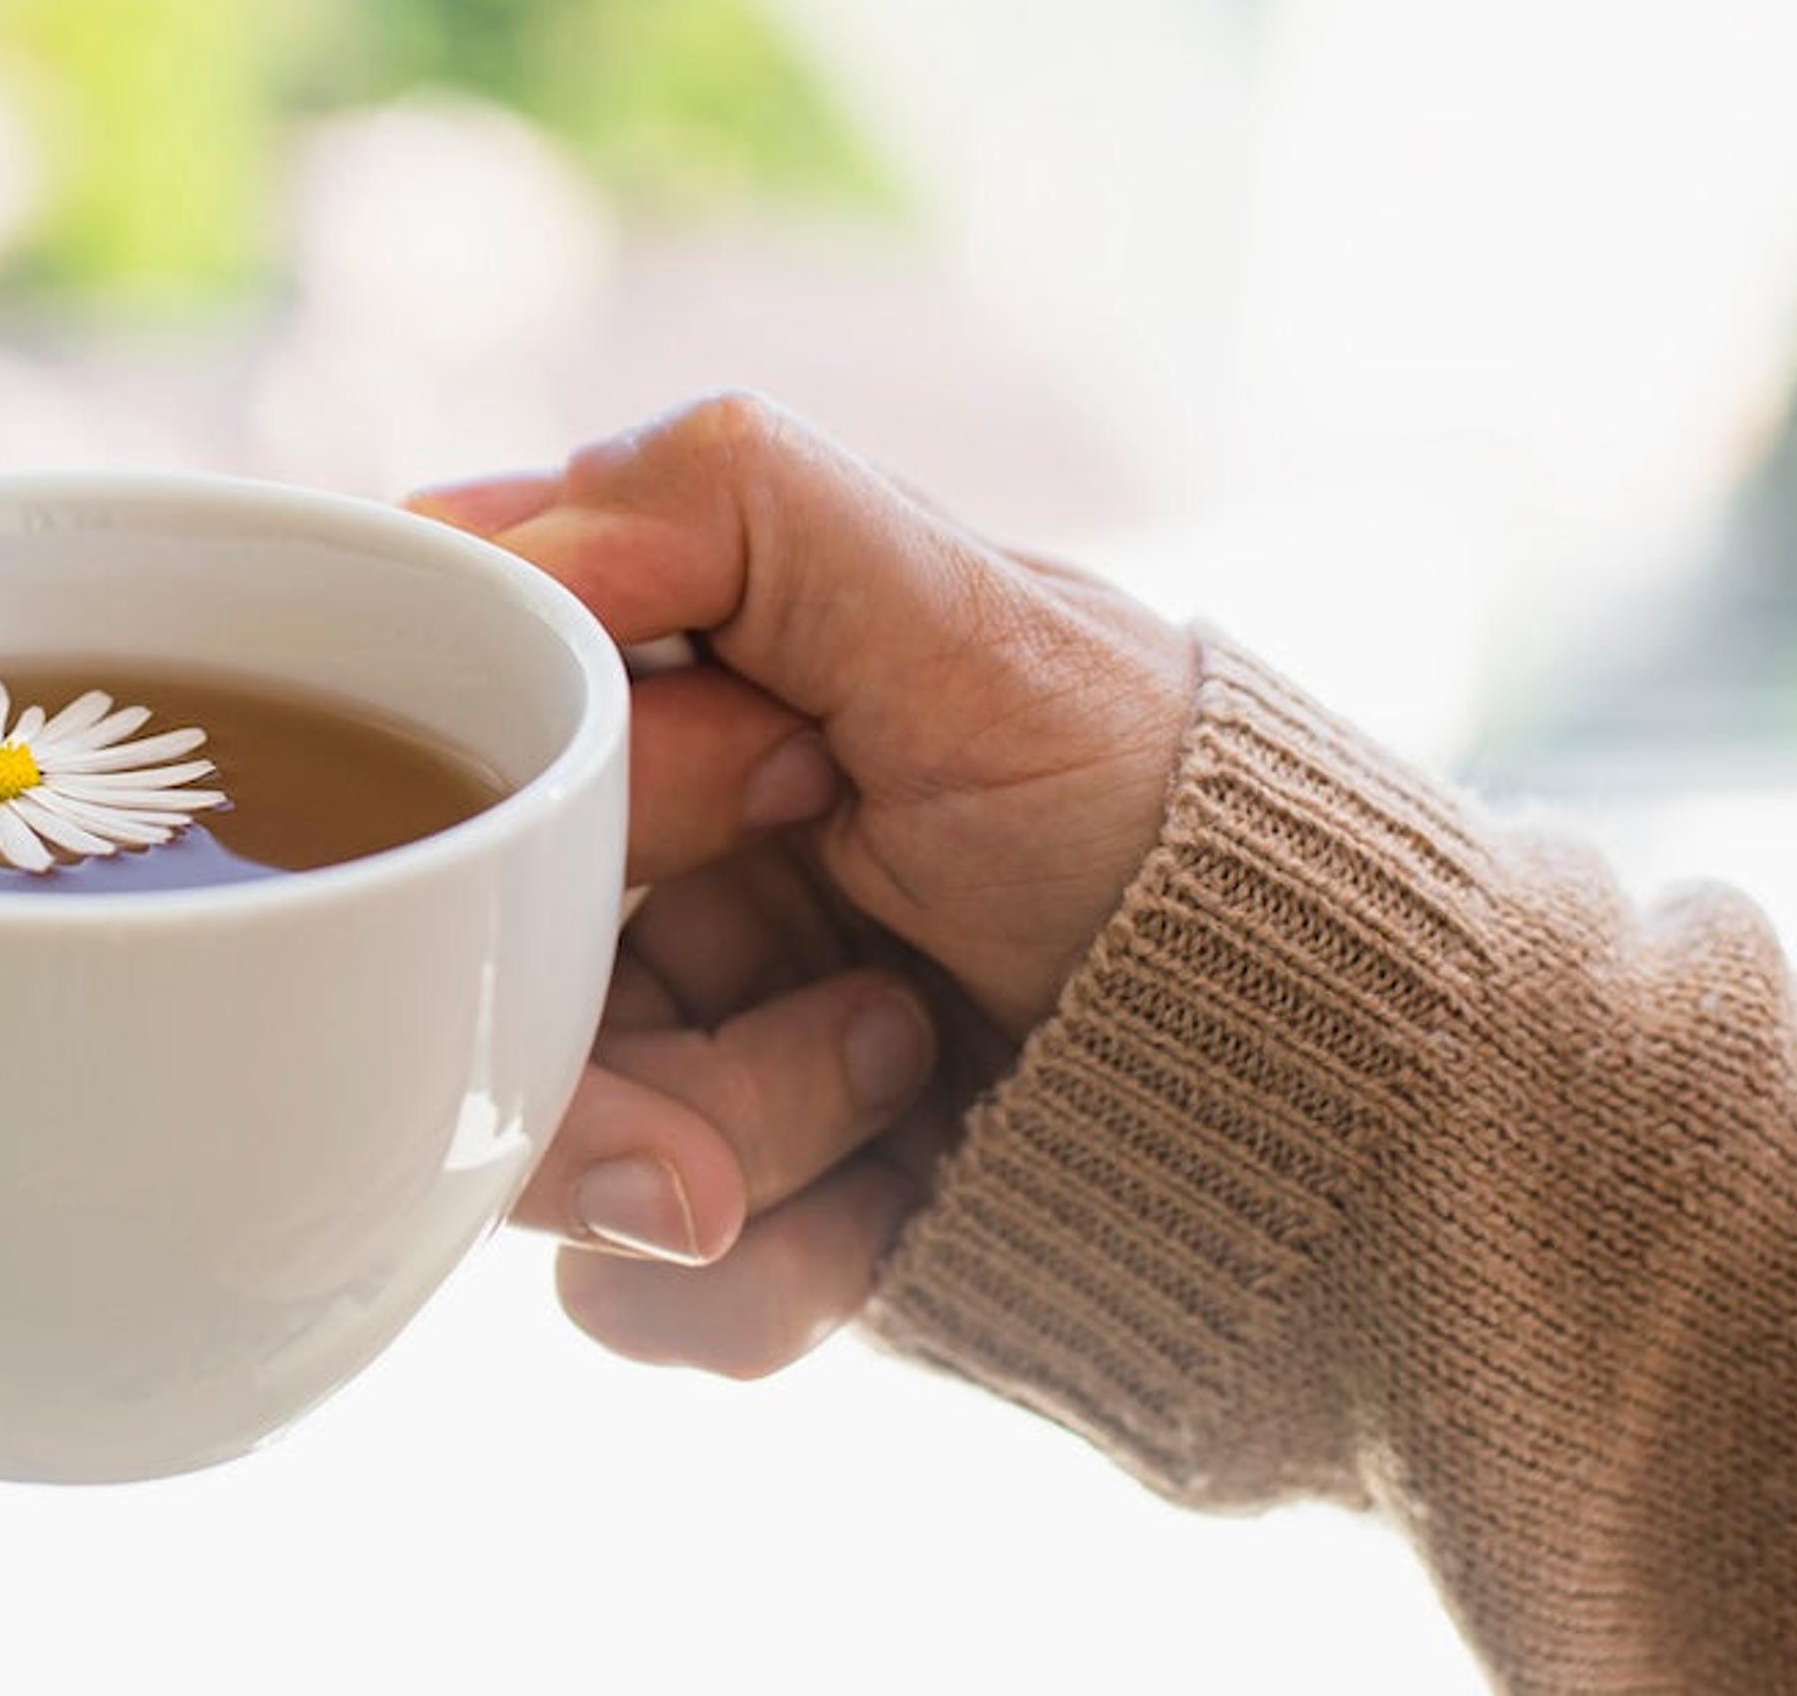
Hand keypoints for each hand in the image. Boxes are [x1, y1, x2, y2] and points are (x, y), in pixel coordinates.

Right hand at [416, 394, 1195, 1381]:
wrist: (1342, 1140)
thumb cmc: (1183, 838)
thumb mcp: (985, 622)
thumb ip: (732, 506)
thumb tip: (464, 531)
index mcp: (678, 686)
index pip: (457, 706)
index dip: (549, 773)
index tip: (772, 778)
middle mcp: (641, 858)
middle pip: (454, 947)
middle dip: (641, 1016)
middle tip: (872, 1005)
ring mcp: (669, 1040)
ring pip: (523, 1126)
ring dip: (740, 1134)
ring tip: (912, 1080)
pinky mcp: (709, 1211)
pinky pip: (613, 1289)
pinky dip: (764, 1271)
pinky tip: (899, 1215)